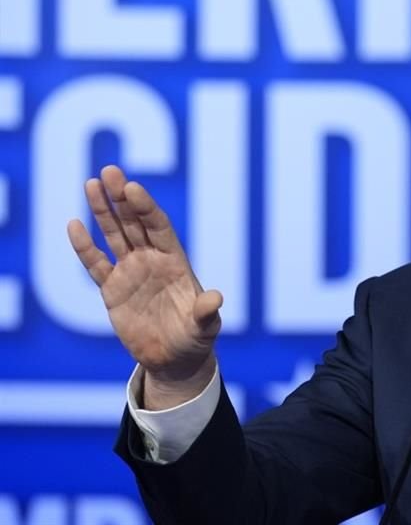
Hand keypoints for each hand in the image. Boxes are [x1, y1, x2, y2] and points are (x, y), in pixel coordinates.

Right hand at [67, 165, 221, 408]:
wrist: (174, 359)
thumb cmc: (194, 339)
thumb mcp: (204, 326)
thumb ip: (206, 311)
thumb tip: (216, 298)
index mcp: (175, 261)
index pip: (158, 226)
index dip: (145, 207)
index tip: (133, 188)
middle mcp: (151, 260)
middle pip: (134, 223)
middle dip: (122, 198)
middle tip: (109, 171)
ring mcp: (131, 272)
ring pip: (114, 235)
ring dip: (103, 210)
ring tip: (91, 183)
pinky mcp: (112, 290)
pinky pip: (95, 264)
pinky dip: (84, 246)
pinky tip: (74, 225)